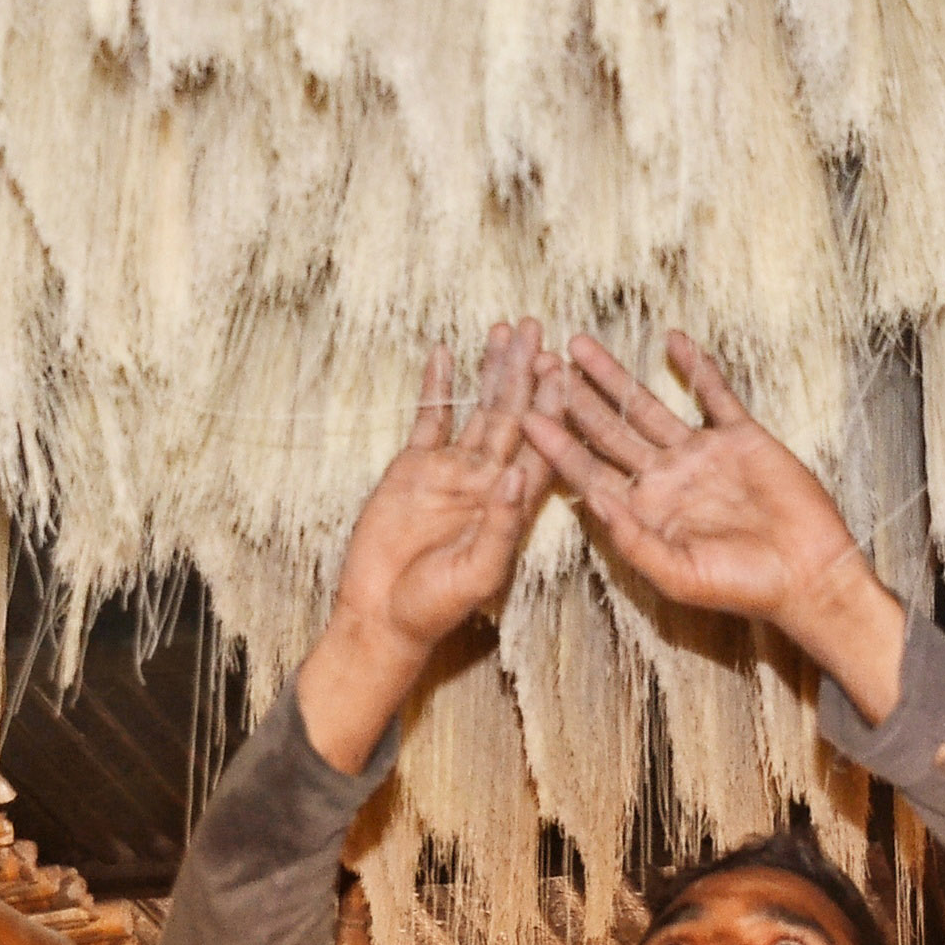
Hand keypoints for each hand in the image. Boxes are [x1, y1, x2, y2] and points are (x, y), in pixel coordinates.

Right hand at [298, 322, 558, 771]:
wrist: (381, 614)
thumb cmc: (435, 607)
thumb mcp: (476, 573)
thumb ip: (500, 525)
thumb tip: (518, 474)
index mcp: (514, 506)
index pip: (542, 448)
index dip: (554, 409)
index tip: (563, 371)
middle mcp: (490, 482)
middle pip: (516, 417)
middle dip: (526, 374)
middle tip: (537, 330)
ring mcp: (454, 472)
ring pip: (479, 410)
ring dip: (492, 371)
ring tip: (504, 329)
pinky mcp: (416, 467)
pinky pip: (431, 419)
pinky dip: (438, 387)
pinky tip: (446, 353)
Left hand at [523, 331, 906, 720]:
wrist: (809, 576)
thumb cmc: (743, 588)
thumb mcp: (678, 576)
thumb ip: (633, 540)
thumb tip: (591, 500)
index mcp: (643, 511)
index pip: (588, 470)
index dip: (555, 442)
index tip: (525, 412)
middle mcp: (664, 479)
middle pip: (607, 429)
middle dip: (572, 397)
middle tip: (538, 363)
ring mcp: (700, 455)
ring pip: (647, 405)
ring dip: (614, 376)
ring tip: (579, 345)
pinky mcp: (740, 438)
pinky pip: (714, 394)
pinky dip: (696, 367)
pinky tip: (673, 339)